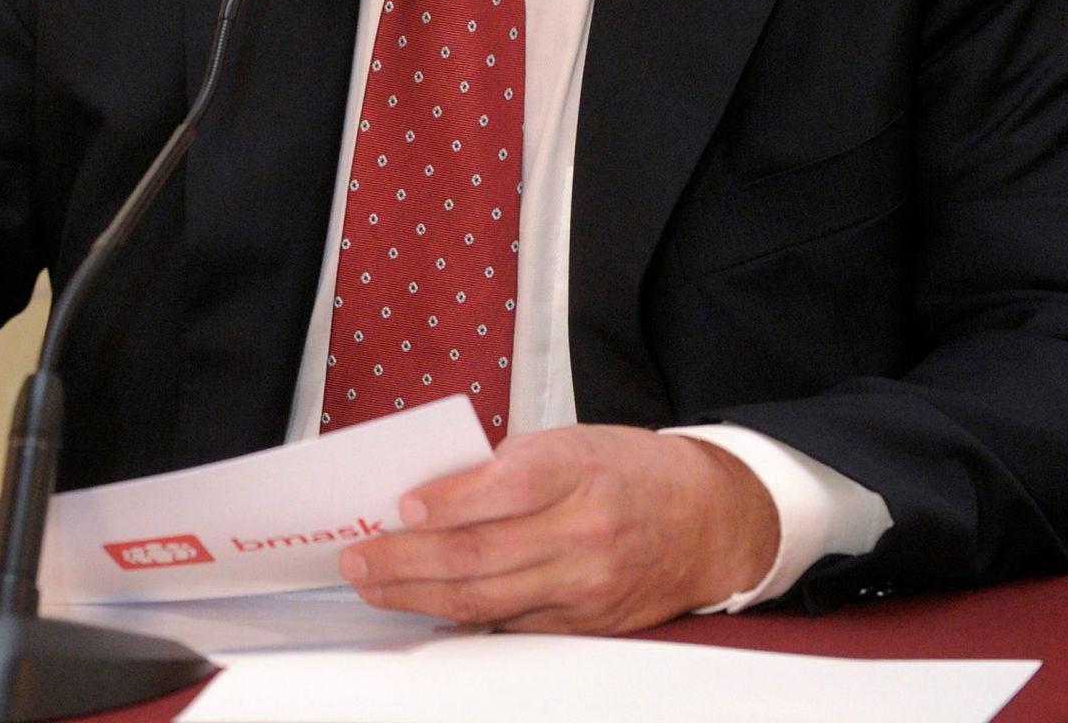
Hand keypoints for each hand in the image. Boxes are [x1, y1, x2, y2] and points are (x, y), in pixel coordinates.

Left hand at [338, 423, 779, 632]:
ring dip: (417, 596)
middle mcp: (582, 532)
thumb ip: (506, 465)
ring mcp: (585, 586)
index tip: (397, 508)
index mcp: (576, 469)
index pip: (499, 489)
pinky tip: (428, 609)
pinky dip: (463, 618)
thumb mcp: (571, 441)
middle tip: (358, 559)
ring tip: (374, 585)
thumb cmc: (631, 469)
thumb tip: (431, 494)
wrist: (709, 517)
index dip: (443, 502)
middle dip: (404, 561)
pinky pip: (512, 626)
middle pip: (477, 556)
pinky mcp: (588, 625)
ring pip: (484, 601)